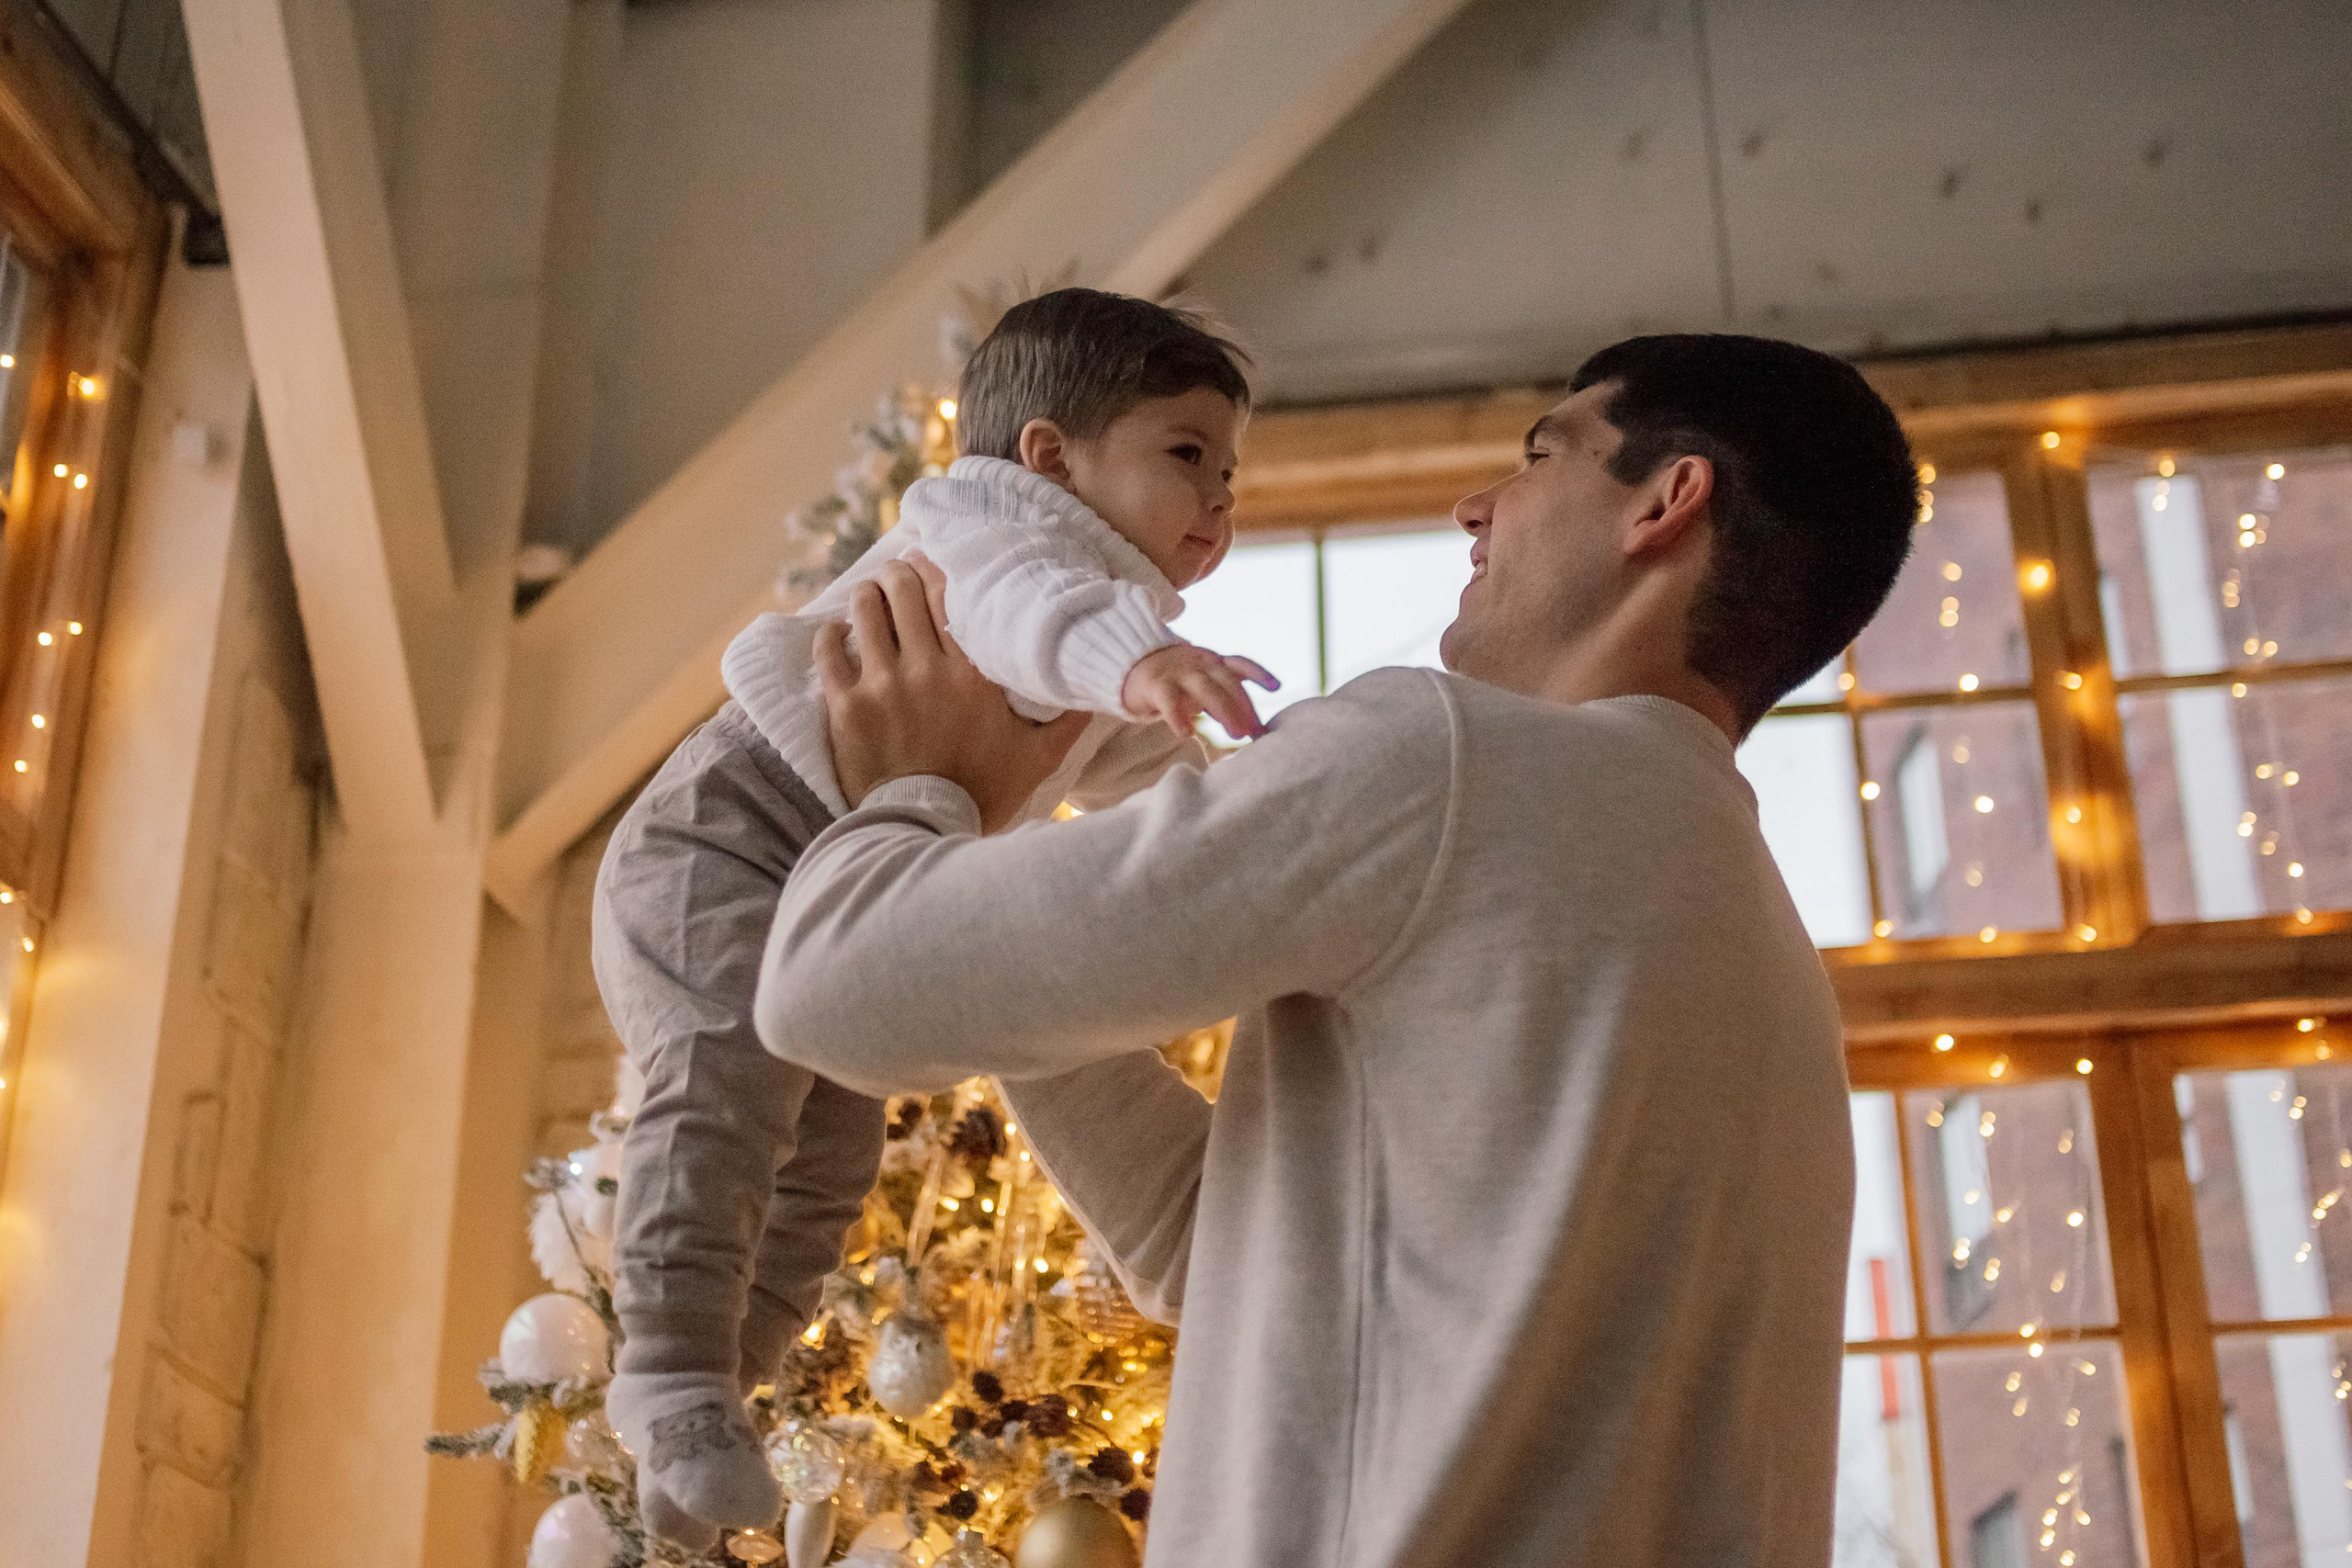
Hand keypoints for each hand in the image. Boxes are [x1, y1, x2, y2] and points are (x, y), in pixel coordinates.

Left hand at [814, 559, 1090, 831]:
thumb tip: (1098, 696)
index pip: (948, 595)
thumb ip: (1067, 723)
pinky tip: (838, 632)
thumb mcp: (1037, 759)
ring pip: (866, 610)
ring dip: (867, 595)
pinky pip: (829, 650)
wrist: (925, 830)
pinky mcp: (846, 707)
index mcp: (972, 673)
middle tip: (897, 574)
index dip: (935, 569)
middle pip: (904, 590)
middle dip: (898, 574)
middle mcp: (926, 669)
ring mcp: (882, 685)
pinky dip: (831, 635)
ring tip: (869, 595)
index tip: (930, 562)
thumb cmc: (983, 794)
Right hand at [1120, 643, 1277, 740]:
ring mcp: (1178, 672)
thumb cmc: (1176, 682)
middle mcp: (1199, 664)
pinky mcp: (1155, 684)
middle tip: (1254, 732)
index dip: (1259, 673)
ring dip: (1223, 710)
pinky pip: (1169, 699)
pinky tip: (1186, 733)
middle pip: (1226, 681)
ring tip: (1234, 734)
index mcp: (1213, 662)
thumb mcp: (1203, 684)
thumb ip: (1226, 700)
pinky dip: (1178, 716)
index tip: (1277, 687)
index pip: (1240, 665)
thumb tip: (1256, 730)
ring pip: (1204, 688)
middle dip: (1243, 706)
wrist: (1132, 664)